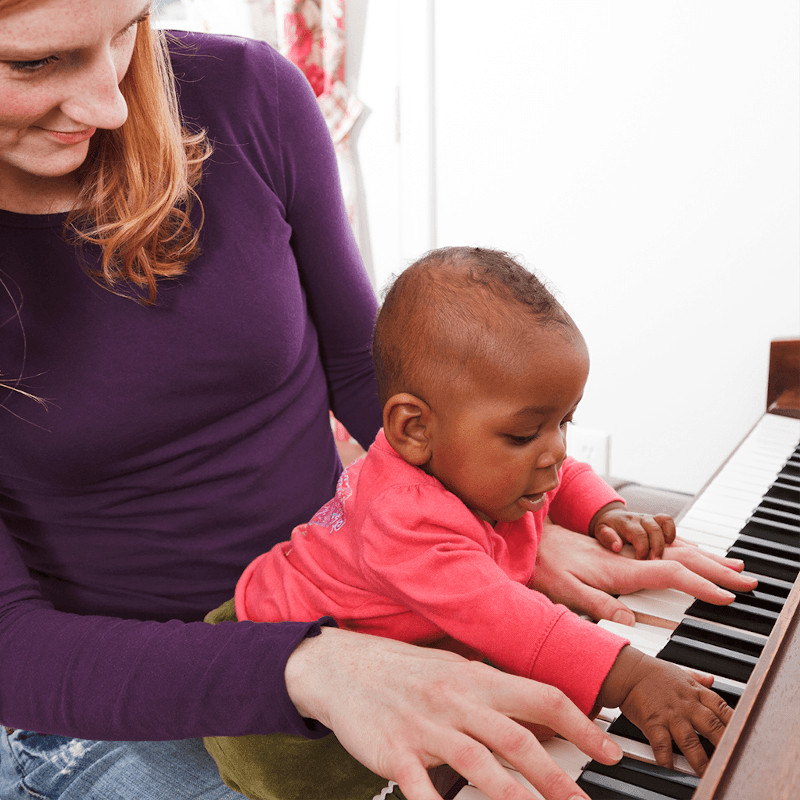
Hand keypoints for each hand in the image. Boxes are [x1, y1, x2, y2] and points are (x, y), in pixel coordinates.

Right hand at [285, 626, 623, 799]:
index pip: (540, 696)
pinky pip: (422, 789)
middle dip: (557, 777)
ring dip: (513, 798)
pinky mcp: (395, 753)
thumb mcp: (453, 672)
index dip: (580, 724)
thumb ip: (494, 693)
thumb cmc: (404, 672)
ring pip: (478, 765)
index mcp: (475, 678)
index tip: (611, 748)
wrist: (342, 668)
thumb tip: (543, 716)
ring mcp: (425, 728)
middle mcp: (455, 700)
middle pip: (517, 739)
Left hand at [531, 522, 757, 625]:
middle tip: (747, 580)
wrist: (529, 540)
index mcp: (620, 568)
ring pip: (675, 549)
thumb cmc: (545, 566)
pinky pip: (661, 545)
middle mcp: (628, 556)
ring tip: (734, 565)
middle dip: (716, 568)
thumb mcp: (565, 590)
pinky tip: (695, 552)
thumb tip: (630, 619)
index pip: (670, 573)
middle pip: (681, 558)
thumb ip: (598, 604)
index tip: (725, 595)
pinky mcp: (620, 548)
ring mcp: (625, 550)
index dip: (699, 584)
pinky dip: (685, 549)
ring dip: (707, 556)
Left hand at [590, 502, 675, 558]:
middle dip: (657, 547)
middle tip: (654, 562)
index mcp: (625, 522)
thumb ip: (607, 538)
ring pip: (663, 523)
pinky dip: (671, 532)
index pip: (638, 534)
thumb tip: (617, 546)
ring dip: (665, 540)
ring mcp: (648, 518)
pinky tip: (668, 545)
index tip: (640, 561)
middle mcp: (639, 518)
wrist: (611, 517)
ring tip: (663, 555)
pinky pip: (668, 521)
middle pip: (654, 529)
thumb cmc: (607, 528)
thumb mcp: (600, 532)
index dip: (642, 549)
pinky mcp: (655, 520)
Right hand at [597, 646, 731, 774]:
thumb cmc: (653, 673)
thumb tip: (712, 679)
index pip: (722, 708)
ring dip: (700, 760)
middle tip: (733, 760)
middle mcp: (686, 705)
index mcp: (695, 692)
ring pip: (690, 740)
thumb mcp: (679, 672)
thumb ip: (697, 679)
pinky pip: (661, 744)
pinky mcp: (653, 722)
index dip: (736, 723)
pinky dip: (666, 759)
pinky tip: (671, 768)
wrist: (628, 671)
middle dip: (725, 744)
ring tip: (708, 775)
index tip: (745, 736)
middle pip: (712, 726)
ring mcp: (670, 714)